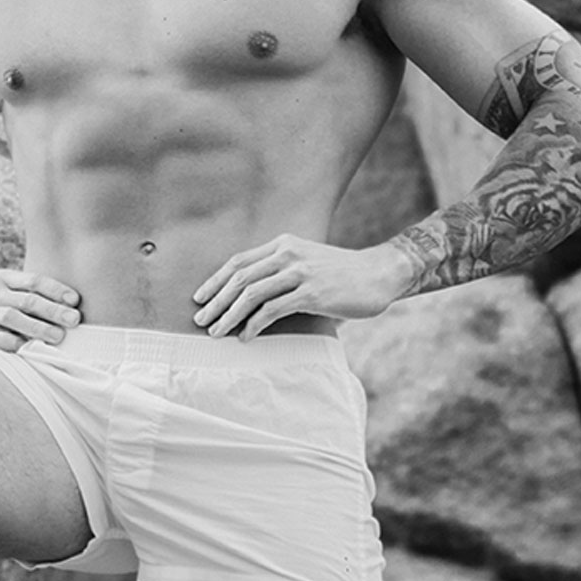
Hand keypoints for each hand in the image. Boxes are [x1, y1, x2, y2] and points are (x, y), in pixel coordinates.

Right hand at [0, 268, 81, 348]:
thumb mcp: (1, 287)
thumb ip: (25, 295)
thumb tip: (64, 312)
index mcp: (2, 278)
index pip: (33, 280)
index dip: (55, 289)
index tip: (75, 300)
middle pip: (26, 299)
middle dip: (53, 310)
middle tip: (74, 320)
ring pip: (11, 318)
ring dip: (36, 327)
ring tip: (57, 337)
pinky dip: (9, 343)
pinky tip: (25, 348)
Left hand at [192, 234, 414, 335]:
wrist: (379, 274)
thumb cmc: (342, 274)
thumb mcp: (308, 263)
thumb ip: (282, 274)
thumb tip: (252, 300)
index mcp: (283, 244)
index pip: (239, 261)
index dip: (215, 281)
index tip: (200, 298)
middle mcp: (288, 254)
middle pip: (240, 277)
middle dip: (216, 301)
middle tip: (201, 320)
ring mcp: (300, 272)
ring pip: (251, 294)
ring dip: (229, 315)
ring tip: (217, 332)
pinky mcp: (311, 293)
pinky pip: (273, 310)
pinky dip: (254, 325)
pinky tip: (246, 337)